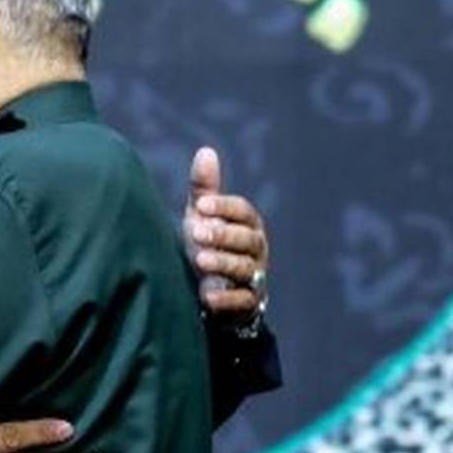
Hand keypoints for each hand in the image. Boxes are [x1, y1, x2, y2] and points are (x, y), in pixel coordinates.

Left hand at [183, 146, 269, 319]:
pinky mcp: (247, 302)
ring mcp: (254, 276)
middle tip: (197, 232)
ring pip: (245, 268)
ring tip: (199, 260)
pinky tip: (208, 296)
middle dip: (223, 235)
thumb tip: (206, 150)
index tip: (200, 206)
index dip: (224, 207)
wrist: (212, 288)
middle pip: (247, 239)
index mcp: (247, 224)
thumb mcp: (203, 216)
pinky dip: (226, 299)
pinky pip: (242, 301)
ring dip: (223, 263)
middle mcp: (256, 249)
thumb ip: (205, 188)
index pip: (243, 212)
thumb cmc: (209, 244)